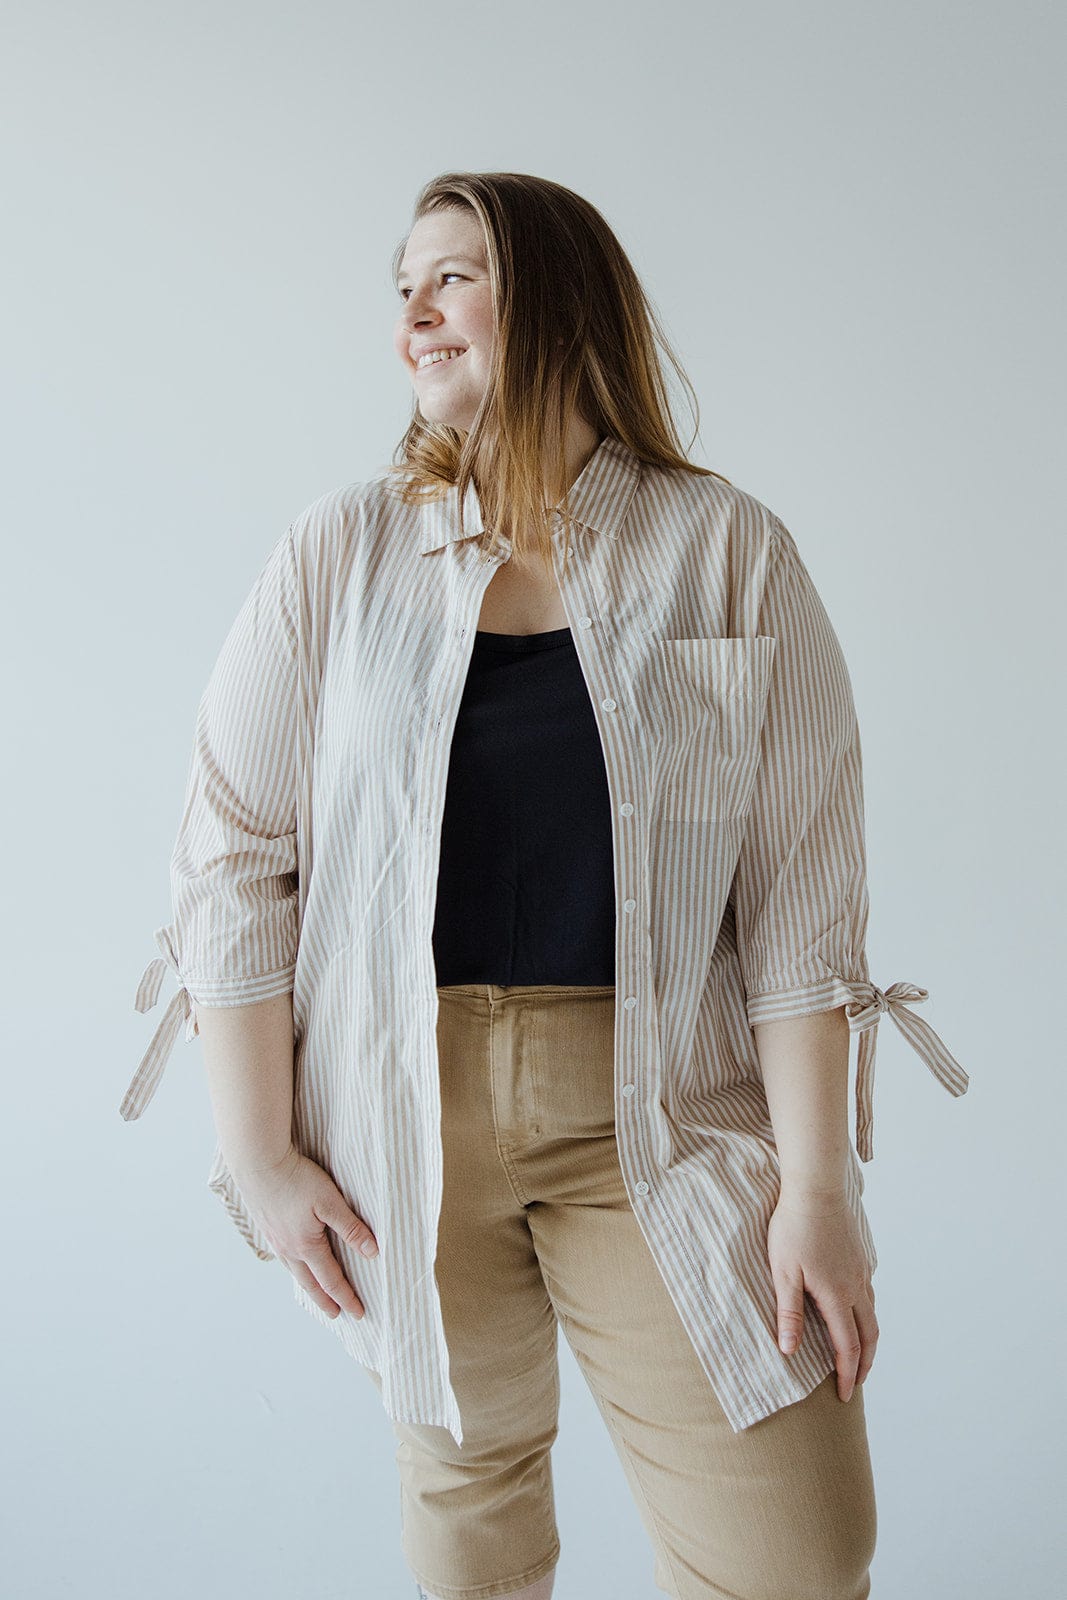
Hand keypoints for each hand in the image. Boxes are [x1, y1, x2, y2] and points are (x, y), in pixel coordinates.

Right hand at [231, 1145, 378, 1319]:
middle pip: (311, 1283)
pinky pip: (283, 1257)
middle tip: (336, 1315)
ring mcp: (275, 1240)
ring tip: (317, 1294)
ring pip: (295, 1271)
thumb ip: (351, 1227)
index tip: (359, 1312)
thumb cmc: (296, 1179)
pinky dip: (294, 1268)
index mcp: (306, 1246)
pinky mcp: (267, 1227)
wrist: (258, 1163)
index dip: (347, 1297)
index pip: (332, 1280)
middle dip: (326, 1300)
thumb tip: (372, 1252)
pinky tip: (296, 1262)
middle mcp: (288, 1249)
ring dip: (309, 1286)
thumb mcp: (330, 1201)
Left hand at [766, 1187, 877, 1402]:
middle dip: (865, 1364)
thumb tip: (790, 1351)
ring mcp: (861, 1271)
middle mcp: (856, 1287)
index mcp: (837, 1296)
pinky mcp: (860, 1257)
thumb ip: (789, 1313)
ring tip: (859, 1355)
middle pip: (869, 1336)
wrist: (816, 1188)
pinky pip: (869, 1295)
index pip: (847, 1347)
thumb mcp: (783, 1272)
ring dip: (869, 1341)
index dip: (847, 1374)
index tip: (845, 1395)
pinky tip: (856, 1314)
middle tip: (856, 1384)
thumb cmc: (794, 1228)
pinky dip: (867, 1316)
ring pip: (872, 1315)